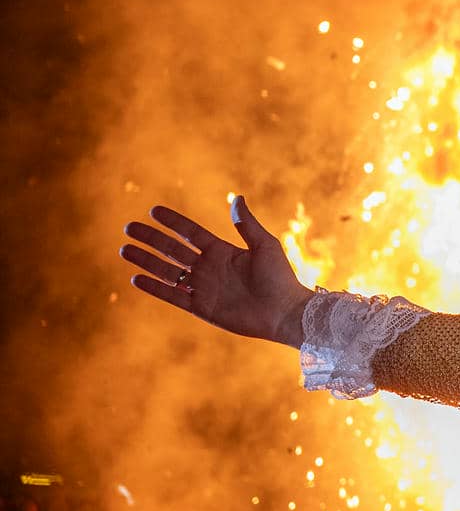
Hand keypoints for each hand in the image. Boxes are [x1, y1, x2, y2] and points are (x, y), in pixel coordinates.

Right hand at [121, 196, 313, 346]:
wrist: (284, 312)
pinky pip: (173, 296)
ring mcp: (203, 288)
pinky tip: (136, 278)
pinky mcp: (201, 307)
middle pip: (172, 250)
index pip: (190, 233)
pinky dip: (155, 288)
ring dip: (146, 261)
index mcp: (222, 251)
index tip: (153, 210)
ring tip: (125, 249)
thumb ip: (247, 224)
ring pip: (168, 271)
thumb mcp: (265, 245)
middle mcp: (209, 268)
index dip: (173, 222)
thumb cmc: (280, 278)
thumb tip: (237, 198)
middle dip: (151, 239)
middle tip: (128, 228)